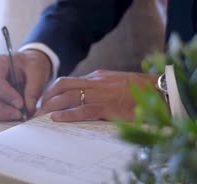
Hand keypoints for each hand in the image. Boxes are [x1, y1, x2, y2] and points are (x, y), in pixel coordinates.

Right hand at [0, 49, 51, 120]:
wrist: (29, 66)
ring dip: (2, 116)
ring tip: (21, 116)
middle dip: (1, 110)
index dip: (6, 95)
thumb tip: (29, 108)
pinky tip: (16, 116)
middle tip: (20, 115)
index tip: (21, 104)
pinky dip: (3, 118)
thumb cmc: (31, 65)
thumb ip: (34, 87)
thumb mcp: (37, 70)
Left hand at [37, 70, 158, 121]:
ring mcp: (101, 93)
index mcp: (97, 77)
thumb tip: (88, 96)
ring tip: (41, 115)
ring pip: (68, 96)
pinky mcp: (107, 105)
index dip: (53, 91)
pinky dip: (67, 114)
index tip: (44, 100)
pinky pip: (82, 109)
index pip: (68, 81)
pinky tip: (57, 119)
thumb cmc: (140, 89)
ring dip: (51, 106)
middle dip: (47, 97)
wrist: (159, 90)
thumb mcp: (116, 83)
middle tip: (37, 109)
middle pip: (62, 85)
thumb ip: (102, 87)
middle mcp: (95, 82)